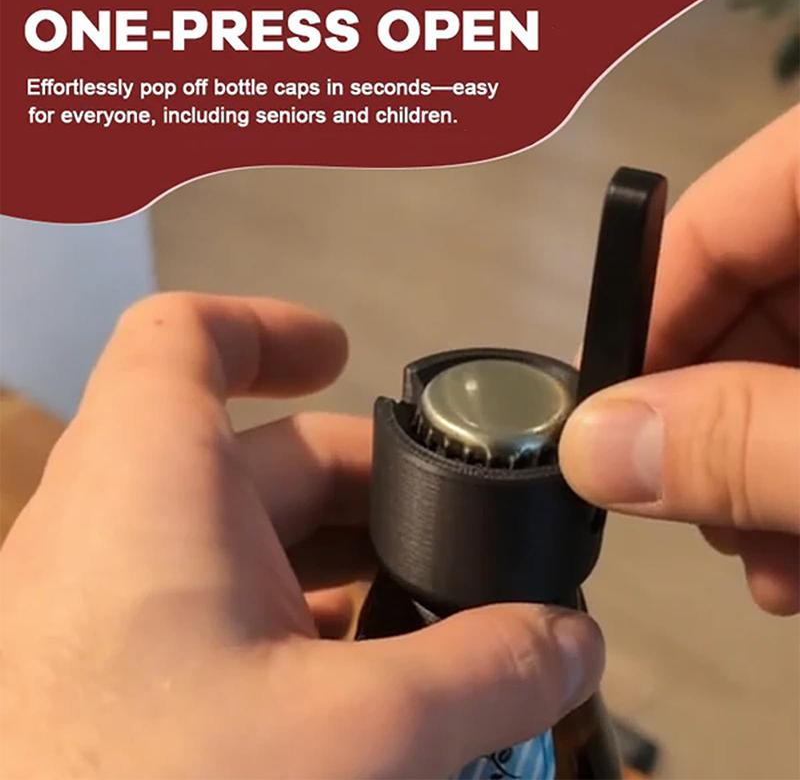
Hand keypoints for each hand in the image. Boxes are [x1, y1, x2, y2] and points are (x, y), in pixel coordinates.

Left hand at [0, 293, 602, 778]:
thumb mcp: (349, 737)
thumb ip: (478, 676)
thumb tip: (571, 642)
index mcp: (148, 485)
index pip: (184, 338)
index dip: (269, 327)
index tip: (345, 355)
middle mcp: (118, 526)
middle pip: (263, 455)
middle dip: (375, 493)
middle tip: (465, 549)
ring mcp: (115, 602)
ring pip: (252, 542)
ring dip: (349, 572)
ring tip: (437, 628)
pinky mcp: (121, 670)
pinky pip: (226, 611)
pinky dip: (304, 629)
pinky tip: (368, 693)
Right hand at [560, 107, 799, 614]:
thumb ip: (746, 444)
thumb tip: (595, 451)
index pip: (735, 207)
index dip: (652, 302)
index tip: (608, 403)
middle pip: (755, 292)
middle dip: (703, 413)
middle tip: (675, 501)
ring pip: (793, 358)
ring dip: (752, 462)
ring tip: (749, 552)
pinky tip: (794, 549)